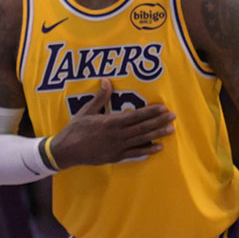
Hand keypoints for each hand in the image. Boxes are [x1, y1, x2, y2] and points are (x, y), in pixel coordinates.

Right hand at [50, 79, 175, 167]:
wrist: (66, 151)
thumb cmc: (75, 130)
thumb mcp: (86, 111)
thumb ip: (100, 97)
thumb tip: (106, 81)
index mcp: (110, 123)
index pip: (135, 116)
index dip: (150, 112)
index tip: (162, 108)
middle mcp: (117, 135)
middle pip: (142, 127)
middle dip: (158, 121)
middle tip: (173, 116)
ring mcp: (117, 147)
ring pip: (142, 140)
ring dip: (157, 134)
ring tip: (170, 130)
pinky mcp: (116, 157)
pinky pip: (135, 154)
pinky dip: (147, 150)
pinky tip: (158, 147)